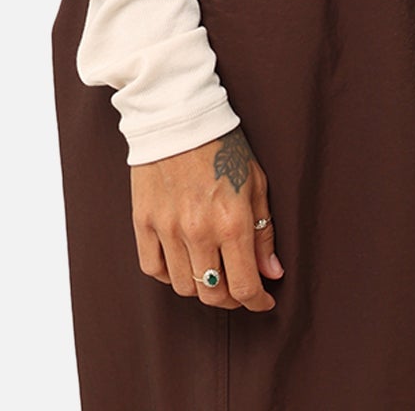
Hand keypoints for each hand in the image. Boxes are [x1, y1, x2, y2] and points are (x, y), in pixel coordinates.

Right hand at [130, 123, 283, 311]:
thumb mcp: (256, 182)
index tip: (263, 301)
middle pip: (213, 293)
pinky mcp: (143, 221)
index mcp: (232, 221)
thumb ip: (264, 232)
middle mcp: (198, 231)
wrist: (178, 114)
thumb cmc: (224, 145)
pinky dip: (169, 273)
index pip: (244, 286)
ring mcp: (167, 228)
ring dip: (201, 286)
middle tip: (239, 287)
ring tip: (212, 270)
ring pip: (183, 286)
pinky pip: (153, 268)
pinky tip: (182, 260)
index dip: (257, 301)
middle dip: (231, 298)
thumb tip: (271, 273)